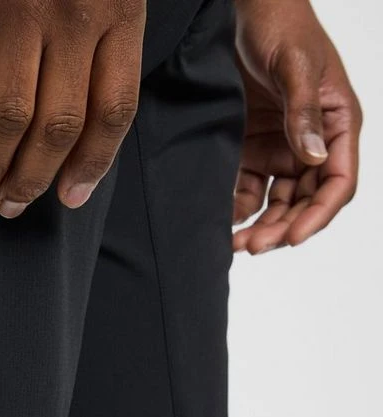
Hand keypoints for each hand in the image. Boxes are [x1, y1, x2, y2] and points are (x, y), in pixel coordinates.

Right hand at [0, 0, 144, 217]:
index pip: (113, 110)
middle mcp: (75, 16)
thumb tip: (80, 122)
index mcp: (120, 12)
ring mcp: (20, 9)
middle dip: (33, 179)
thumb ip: (104, 34)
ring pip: (9, 116)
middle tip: (11, 205)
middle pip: (59, 126)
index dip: (92, 164)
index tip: (71, 197)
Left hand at [233, 0, 361, 253]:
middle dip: (283, 228)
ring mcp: (281, 149)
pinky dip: (238, 209)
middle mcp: (312, 143)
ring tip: (236, 244)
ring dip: (260, 225)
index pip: (337, 182)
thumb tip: (312, 158)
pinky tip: (223, 224)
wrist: (250, 11)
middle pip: (305, 201)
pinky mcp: (251, 150)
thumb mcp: (296, 66)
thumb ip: (303, 113)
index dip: (318, 215)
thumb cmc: (283, 26)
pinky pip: (248, 189)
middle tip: (252, 247)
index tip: (292, 237)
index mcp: (338, 125)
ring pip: (276, 202)